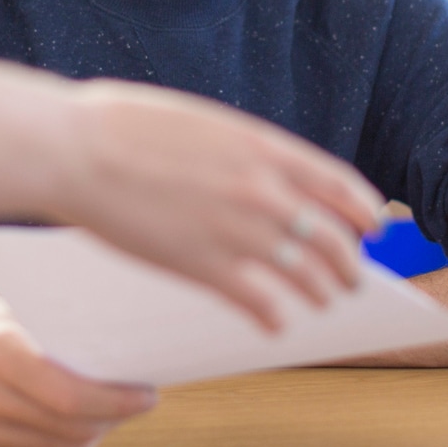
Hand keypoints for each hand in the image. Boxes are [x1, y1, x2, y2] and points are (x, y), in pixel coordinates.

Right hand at [0, 53, 383, 334]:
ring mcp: (237, 233)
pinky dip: (275, 317)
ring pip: (306, 277)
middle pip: (333, 239)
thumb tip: (263, 168)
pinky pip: (261, 303)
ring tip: (323, 303)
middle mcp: (264, 192)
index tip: (372, 227)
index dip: (363, 212)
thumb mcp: (204, 122)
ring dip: (322, 294)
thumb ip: (242, 150)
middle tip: (352, 278)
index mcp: (264, 148)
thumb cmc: (123, 126)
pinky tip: (275, 324)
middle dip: (349, 264)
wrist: (75, 150)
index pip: (341, 186)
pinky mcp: (205, 269)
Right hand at [0, 291, 154, 446]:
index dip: (116, 401)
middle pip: (71, 428)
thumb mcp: (15, 310)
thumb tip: (125, 353)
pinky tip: (81, 430)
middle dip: (114, 418)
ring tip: (110, 412)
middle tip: (136, 400)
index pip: (69, 397)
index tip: (146, 394)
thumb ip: (61, 334)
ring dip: (97, 436)